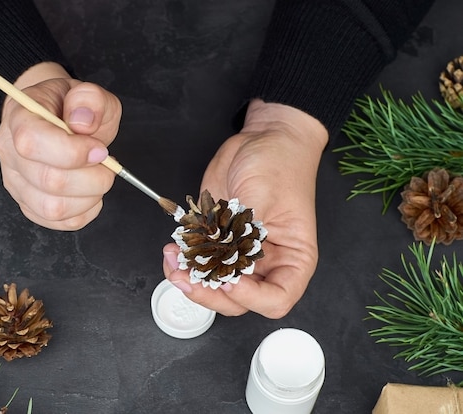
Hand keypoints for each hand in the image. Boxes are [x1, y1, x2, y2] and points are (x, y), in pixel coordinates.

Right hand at [0, 62, 121, 229]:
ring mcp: (16, 182)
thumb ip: (90, 99)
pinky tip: (89, 192)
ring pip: (53, 208)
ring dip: (89, 198)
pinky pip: (59, 222)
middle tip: (107, 165)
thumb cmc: (69, 107)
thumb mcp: (87, 92)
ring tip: (97, 178)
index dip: (72, 152)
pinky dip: (84, 212)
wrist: (55, 117)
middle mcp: (9, 152)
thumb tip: (83, 122)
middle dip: (92, 178)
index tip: (99, 150)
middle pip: (48, 181)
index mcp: (19, 117)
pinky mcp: (28, 205)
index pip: (32, 141)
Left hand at [162, 99, 327, 317]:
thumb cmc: (280, 164)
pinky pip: (199, 261)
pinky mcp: (218, 239)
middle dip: (208, 293)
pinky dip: (184, 260)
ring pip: (213, 284)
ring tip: (173, 260)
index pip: (276, 300)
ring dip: (190, 278)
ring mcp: (239, 252)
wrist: (264, 139)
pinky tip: (172, 248)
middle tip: (185, 277)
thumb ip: (242, 233)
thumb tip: (220, 261)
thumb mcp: (264, 197)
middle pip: (238, 300)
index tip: (228, 281)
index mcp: (292, 259)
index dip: (250, 298)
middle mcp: (266, 262)